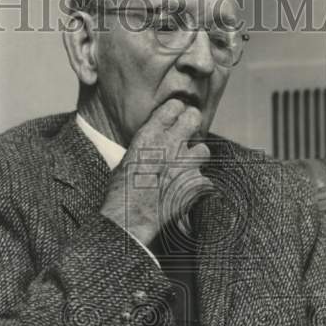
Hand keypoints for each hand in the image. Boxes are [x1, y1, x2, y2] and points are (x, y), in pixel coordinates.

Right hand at [100, 99, 213, 245]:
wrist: (128, 218)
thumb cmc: (121, 191)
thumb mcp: (126, 159)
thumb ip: (146, 146)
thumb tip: (154, 143)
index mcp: (149, 135)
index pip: (174, 106)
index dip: (177, 111)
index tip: (176, 118)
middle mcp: (170, 145)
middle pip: (194, 118)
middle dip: (193, 125)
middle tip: (188, 134)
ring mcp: (185, 164)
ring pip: (204, 149)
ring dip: (197, 158)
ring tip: (187, 167)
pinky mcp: (194, 184)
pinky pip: (203, 180)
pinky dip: (196, 186)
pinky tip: (186, 192)